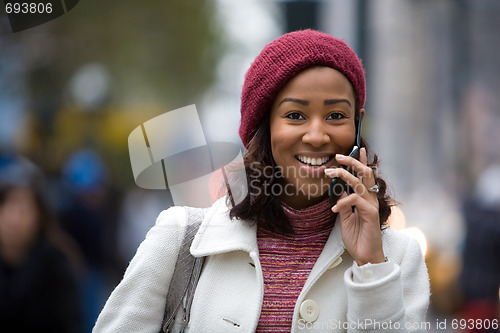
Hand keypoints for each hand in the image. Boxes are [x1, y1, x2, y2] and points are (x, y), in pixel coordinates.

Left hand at [324, 148, 384, 265]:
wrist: (365, 256)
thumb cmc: (357, 237)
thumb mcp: (345, 218)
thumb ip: (344, 203)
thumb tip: (339, 191)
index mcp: (366, 198)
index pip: (365, 176)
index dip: (362, 161)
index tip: (357, 148)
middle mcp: (371, 199)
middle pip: (365, 173)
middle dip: (352, 162)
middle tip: (338, 156)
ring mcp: (372, 205)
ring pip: (359, 183)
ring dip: (343, 175)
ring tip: (329, 173)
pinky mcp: (371, 214)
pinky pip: (356, 200)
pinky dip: (343, 202)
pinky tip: (335, 209)